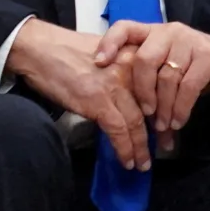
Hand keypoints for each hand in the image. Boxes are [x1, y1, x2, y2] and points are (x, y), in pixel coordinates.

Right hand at [5, 20, 152, 171]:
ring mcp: (115, 87)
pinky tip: (128, 161)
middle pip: (153, 107)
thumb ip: (124, 72)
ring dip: (141, 147)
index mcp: (136, 57)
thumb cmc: (68, 51)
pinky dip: (125, 149)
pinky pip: (118, 131)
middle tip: (167, 147)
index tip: (170, 127)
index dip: (167, 111)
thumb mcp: (108, 53)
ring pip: (137, 123)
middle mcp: (131, 71)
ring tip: (144, 162)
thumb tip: (132, 97)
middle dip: (161, 131)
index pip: (160, 88)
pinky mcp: (98, 101)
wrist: (40, 48)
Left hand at [94, 21, 209, 152]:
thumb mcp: (168, 65)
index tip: (98, 64)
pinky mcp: (208, 57)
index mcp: (154, 32)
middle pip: (144, 60)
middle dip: (142, 91)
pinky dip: (181, 108)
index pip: (125, 28)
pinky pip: (188, 86)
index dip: (109, 44)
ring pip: (167, 77)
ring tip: (162, 126)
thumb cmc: (195, 65)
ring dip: (163, 107)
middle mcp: (169, 32)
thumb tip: (124, 112)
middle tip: (144, 114)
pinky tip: (178, 122)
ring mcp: (189, 43)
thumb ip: (149, 79)